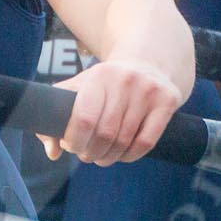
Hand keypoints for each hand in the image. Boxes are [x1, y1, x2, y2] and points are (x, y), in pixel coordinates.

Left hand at [49, 58, 182, 165]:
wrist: (148, 63)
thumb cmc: (106, 83)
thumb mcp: (80, 88)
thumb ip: (56, 117)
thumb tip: (52, 152)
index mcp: (98, 76)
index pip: (83, 118)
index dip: (74, 141)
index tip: (71, 145)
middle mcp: (125, 81)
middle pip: (104, 135)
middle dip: (90, 152)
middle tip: (86, 154)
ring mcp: (148, 91)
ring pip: (124, 142)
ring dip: (108, 157)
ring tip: (101, 156)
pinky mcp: (167, 101)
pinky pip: (145, 143)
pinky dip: (130, 156)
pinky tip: (122, 155)